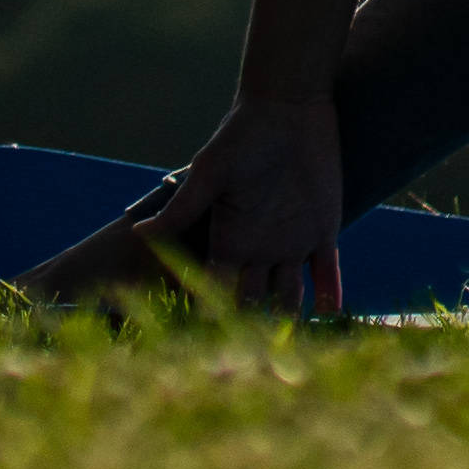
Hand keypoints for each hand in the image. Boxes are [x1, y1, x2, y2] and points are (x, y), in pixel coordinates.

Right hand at [25, 86, 352, 314]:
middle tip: (251, 360)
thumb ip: (182, 209)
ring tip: (294, 345)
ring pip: (290, 295)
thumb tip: (136, 235)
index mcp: (227, 238)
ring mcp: (291, 242)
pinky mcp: (323, 230)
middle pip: (251, 300)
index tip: (208, 342)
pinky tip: (332, 313)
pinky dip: (331, 293)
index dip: (212, 312)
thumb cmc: (242, 136)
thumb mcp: (210, 174)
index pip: (216, 287)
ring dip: (291, 317)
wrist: (288, 109)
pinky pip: (328, 272)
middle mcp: (257, 248)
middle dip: (249, 327)